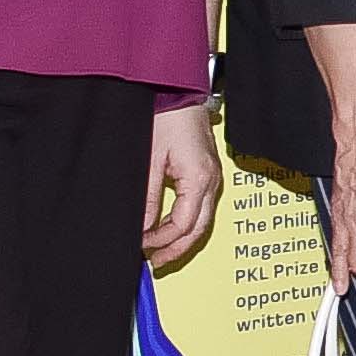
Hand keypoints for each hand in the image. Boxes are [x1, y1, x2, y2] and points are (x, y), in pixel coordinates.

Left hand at [141, 98, 221, 269]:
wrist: (179, 92)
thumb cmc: (168, 116)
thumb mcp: (150, 160)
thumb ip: (148, 197)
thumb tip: (143, 226)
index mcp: (200, 179)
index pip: (183, 225)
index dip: (162, 240)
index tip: (142, 245)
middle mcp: (212, 181)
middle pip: (198, 230)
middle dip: (177, 249)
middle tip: (156, 262)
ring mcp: (213, 178)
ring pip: (202, 222)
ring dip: (182, 239)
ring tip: (161, 251)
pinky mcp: (207, 173)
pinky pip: (200, 208)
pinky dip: (185, 223)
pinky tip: (169, 228)